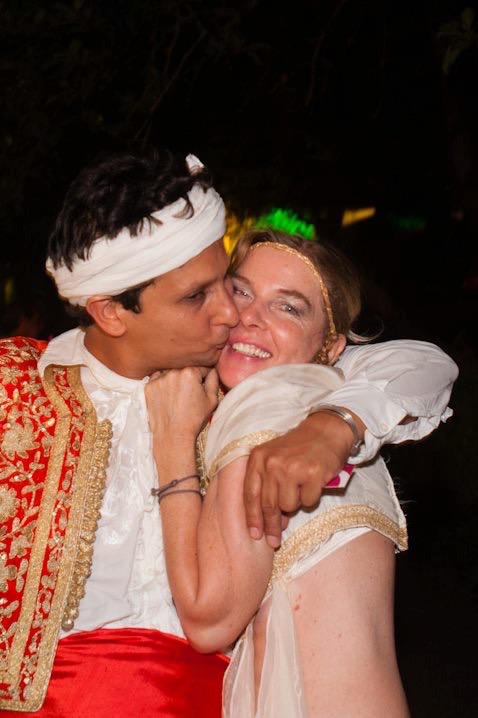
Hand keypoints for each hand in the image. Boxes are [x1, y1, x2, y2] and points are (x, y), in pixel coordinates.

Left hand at [145, 367, 218, 442]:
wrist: (173, 436)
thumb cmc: (194, 420)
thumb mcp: (212, 400)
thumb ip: (214, 380)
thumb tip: (212, 370)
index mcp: (190, 373)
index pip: (202, 368)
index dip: (205, 378)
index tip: (203, 388)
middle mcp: (173, 372)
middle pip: (185, 370)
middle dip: (189, 379)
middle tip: (190, 395)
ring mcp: (159, 379)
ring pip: (172, 374)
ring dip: (176, 381)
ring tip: (178, 398)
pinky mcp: (148, 387)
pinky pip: (158, 380)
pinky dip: (163, 386)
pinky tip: (168, 399)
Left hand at [243, 410, 363, 547]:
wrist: (326, 430)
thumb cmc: (298, 448)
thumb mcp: (273, 458)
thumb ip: (266, 484)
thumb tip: (269, 521)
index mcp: (258, 457)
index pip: (250, 494)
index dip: (252, 518)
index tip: (254, 535)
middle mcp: (272, 462)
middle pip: (268, 505)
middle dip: (272, 525)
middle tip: (274, 541)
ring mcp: (292, 467)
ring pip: (289, 506)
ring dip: (296, 504)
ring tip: (301, 488)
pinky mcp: (312, 473)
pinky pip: (308, 501)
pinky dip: (312, 498)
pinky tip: (314, 484)